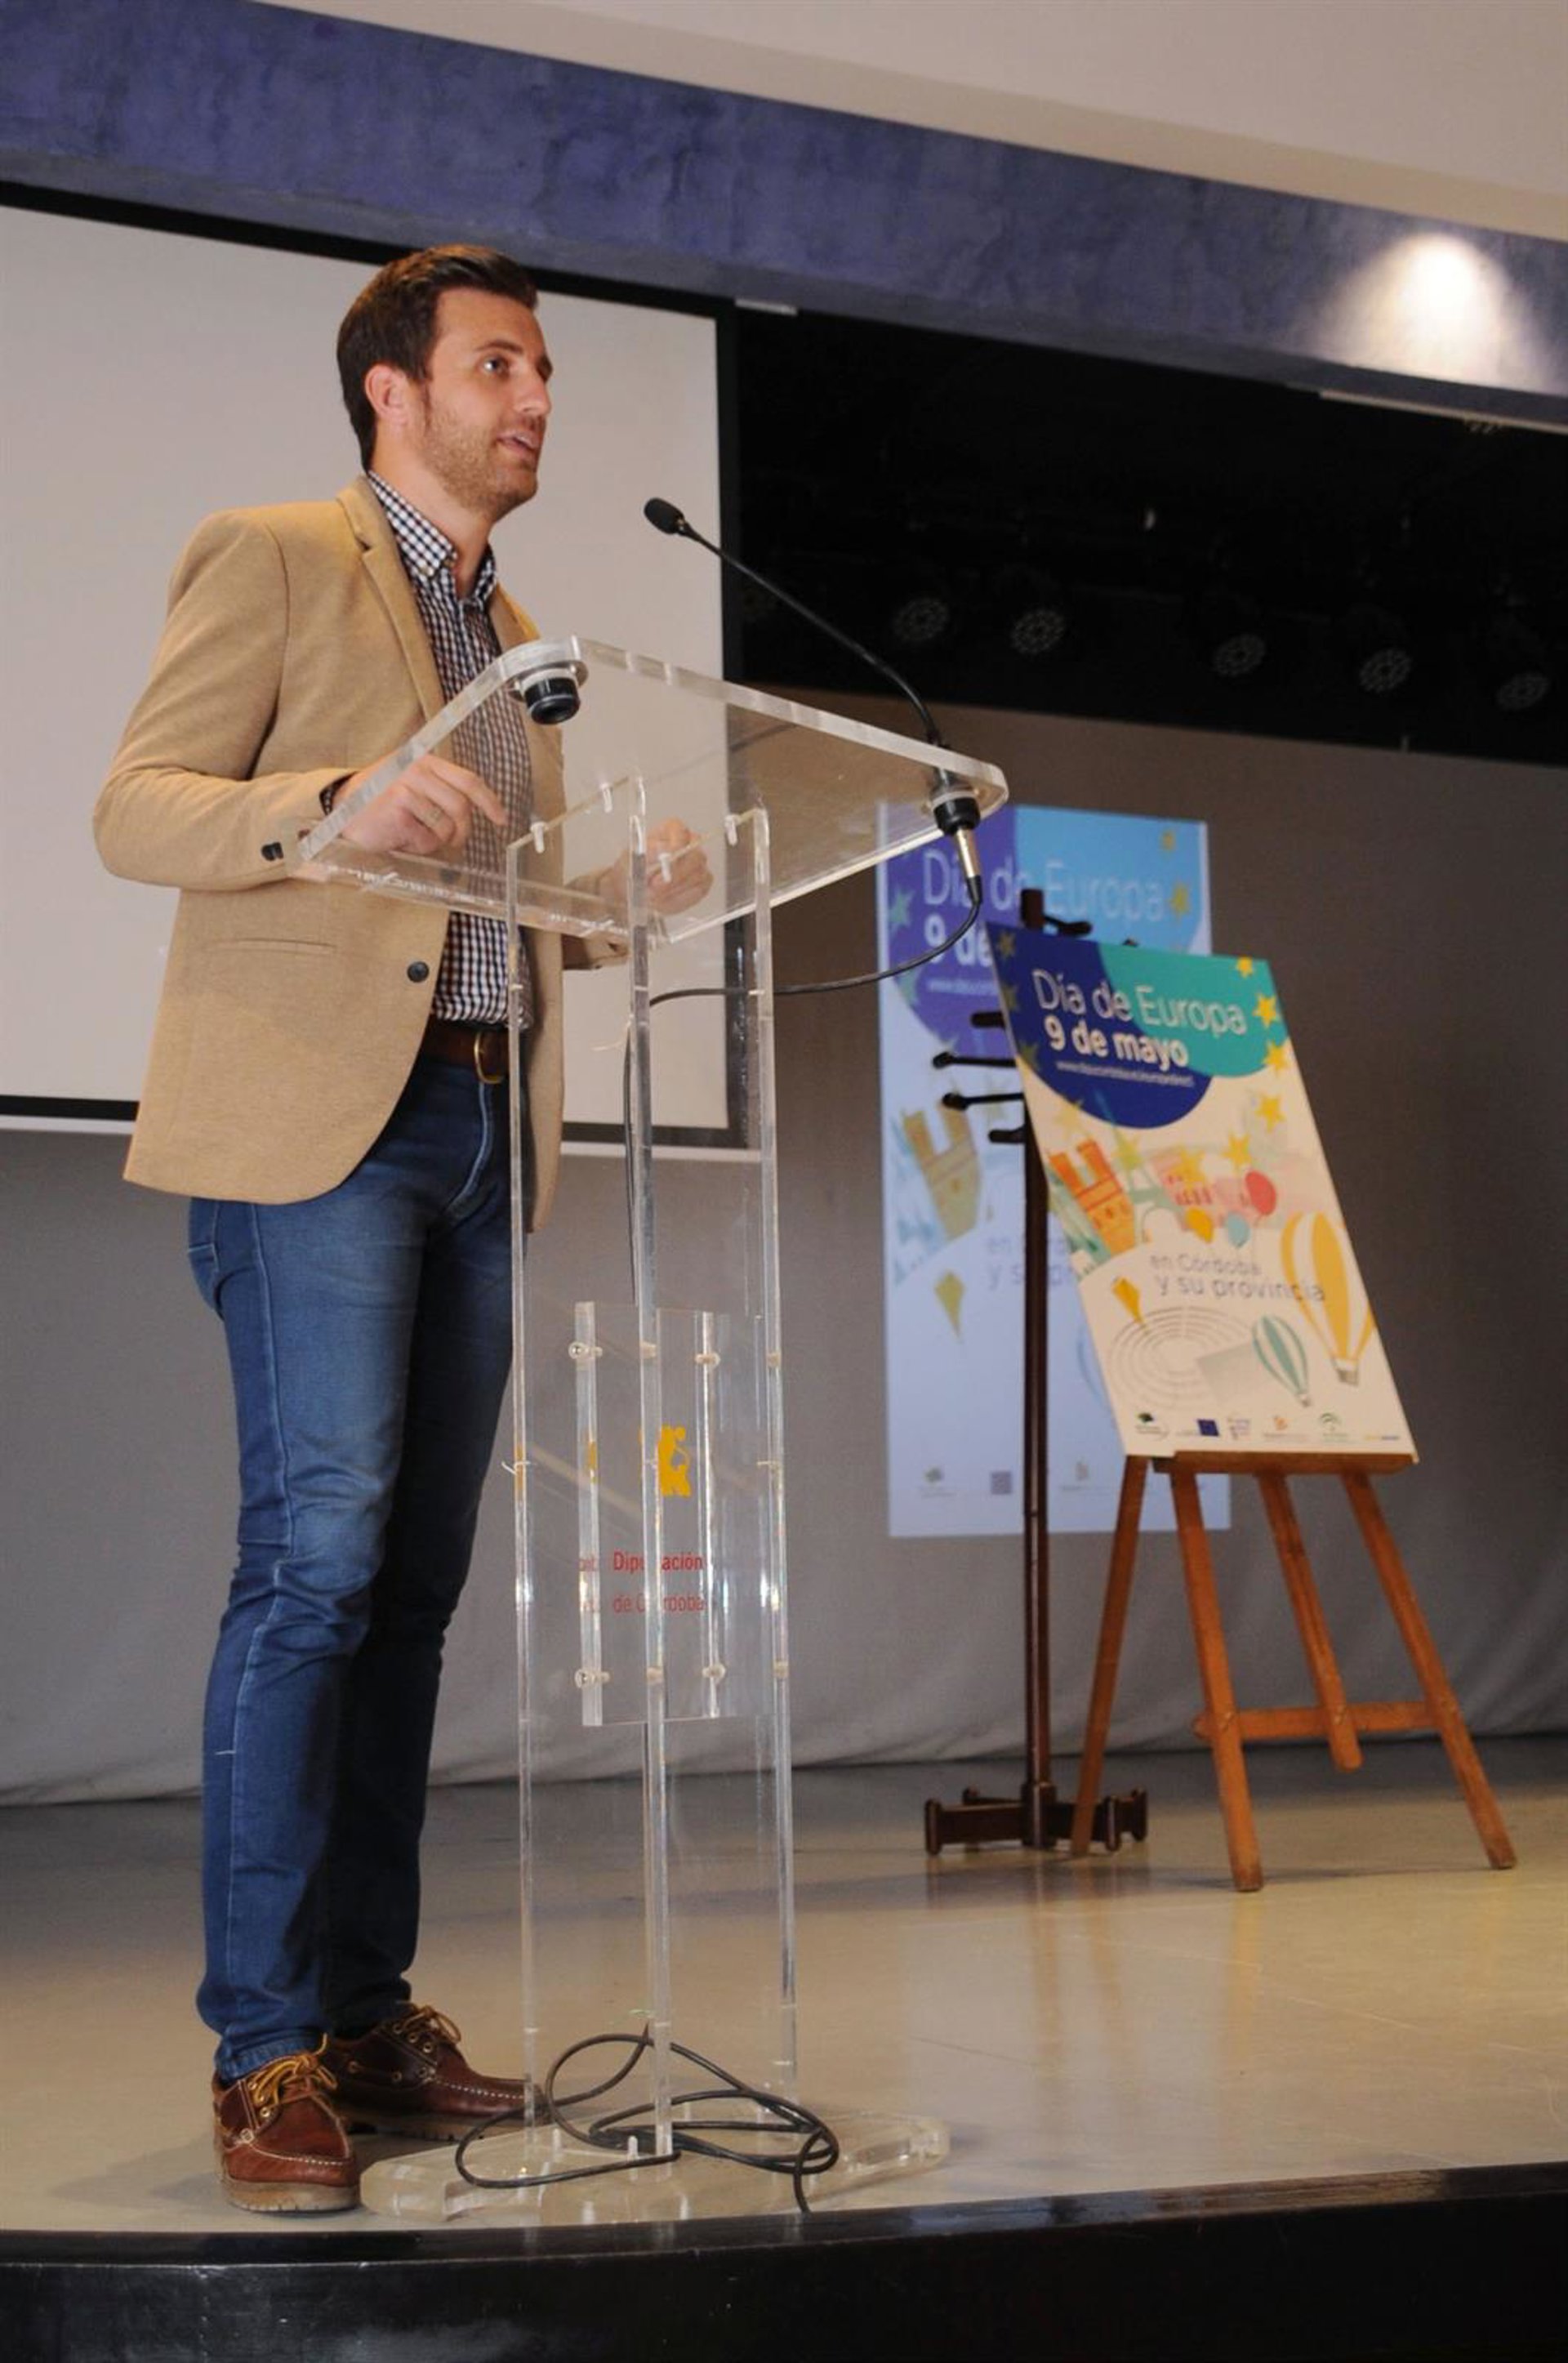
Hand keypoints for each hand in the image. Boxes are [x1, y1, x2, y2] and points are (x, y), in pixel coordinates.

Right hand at [334, 754, 505, 857]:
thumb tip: (475, 812)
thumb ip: (441, 790)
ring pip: (445, 826)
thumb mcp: (412, 783)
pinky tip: (400, 837)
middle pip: (461, 807)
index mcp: (425, 761)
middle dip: (462, 831)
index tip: (501, 819)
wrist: (340, 808)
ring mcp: (406, 789)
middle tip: (455, 841)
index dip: (489, 802)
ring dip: (435, 840)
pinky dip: (417, 845)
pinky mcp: (397, 811)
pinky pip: (425, 838)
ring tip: (415, 835)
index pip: (469, 781)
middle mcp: (416, 770)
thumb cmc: (380, 800)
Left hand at [599, 818, 712, 922]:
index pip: (681, 831)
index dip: (676, 845)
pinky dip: (679, 899)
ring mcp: (699, 863)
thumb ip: (649, 852)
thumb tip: (663, 850)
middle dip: (676, 873)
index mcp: (671, 829)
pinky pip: (697, 891)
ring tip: (653, 895)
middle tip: (655, 885)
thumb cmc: (634, 868)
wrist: (634, 887)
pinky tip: (664, 900)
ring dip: (673, 890)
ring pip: (697, 876)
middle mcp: (690, 843)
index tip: (666, 858)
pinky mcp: (703, 882)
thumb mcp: (633, 858)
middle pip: (695, 855)